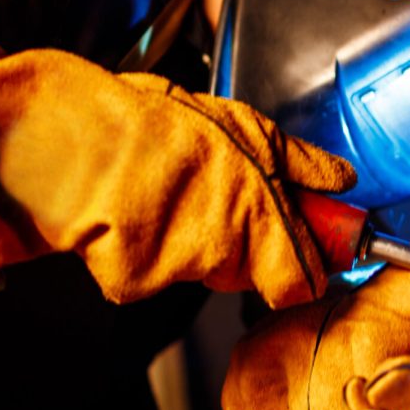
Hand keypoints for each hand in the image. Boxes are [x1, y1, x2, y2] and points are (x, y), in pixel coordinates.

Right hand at [0, 43, 355, 309]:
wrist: (70, 139)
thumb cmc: (155, 126)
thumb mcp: (245, 127)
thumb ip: (299, 163)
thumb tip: (339, 181)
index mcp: (258, 218)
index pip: (301, 283)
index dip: (306, 268)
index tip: (306, 249)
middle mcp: (221, 253)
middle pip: (252, 273)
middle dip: (247, 242)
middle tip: (218, 195)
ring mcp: (176, 271)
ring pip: (204, 269)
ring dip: (195, 240)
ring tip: (172, 191)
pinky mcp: (133, 282)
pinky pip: (155, 272)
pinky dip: (149, 248)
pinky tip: (138, 210)